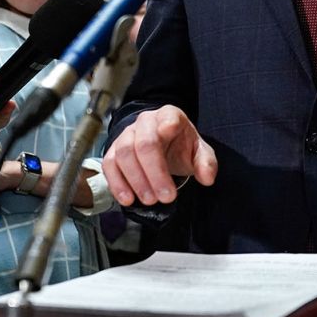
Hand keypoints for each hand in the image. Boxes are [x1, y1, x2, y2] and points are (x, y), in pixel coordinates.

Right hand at [102, 105, 217, 205]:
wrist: (164, 147)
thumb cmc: (181, 146)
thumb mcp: (199, 152)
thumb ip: (206, 163)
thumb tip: (207, 178)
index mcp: (169, 116)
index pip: (167, 118)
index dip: (166, 126)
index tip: (169, 138)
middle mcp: (145, 122)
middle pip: (144, 143)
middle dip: (154, 173)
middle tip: (165, 196)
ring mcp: (127, 135)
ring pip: (124, 154)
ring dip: (136, 181)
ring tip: (150, 200)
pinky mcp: (113, 150)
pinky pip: (109, 165)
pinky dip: (117, 184)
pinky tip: (128, 199)